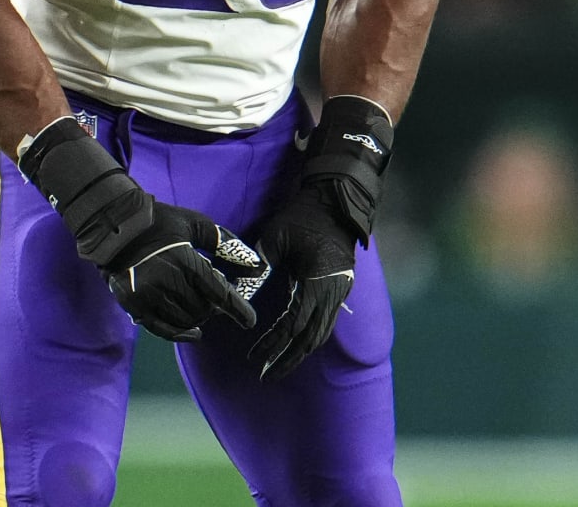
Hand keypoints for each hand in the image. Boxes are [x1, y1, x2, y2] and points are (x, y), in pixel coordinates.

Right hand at [103, 196, 268, 341]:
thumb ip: (226, 244)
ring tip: (196, 301)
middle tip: (211, 294)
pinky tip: (194, 333)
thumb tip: (257, 265)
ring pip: (185, 320)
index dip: (237, 309)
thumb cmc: (161, 222)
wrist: (116, 226)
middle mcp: (166, 280)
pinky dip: (181, 334)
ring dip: (198, 316)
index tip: (250, 321)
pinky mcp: (133, 305)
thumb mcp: (195, 225)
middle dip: (213, 305)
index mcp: (184, 259)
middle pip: (203, 309)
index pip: (218, 291)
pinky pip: (163, 330)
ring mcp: (148, 295)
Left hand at [249, 184, 357, 379]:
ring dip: (300, 353)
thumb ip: (258, 268)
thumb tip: (237, 293)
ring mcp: (340, 292)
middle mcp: (332, 293)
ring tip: (278, 366)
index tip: (254, 358)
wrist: (335, 202)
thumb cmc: (302, 217)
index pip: (293, 325)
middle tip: (267, 375)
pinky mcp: (340, 289)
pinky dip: (310, 338)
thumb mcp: (275, 238)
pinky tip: (295, 344)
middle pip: (311, 339)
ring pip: (322, 334)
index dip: (273, 345)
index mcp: (316, 282)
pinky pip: (326, 323)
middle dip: (288, 359)